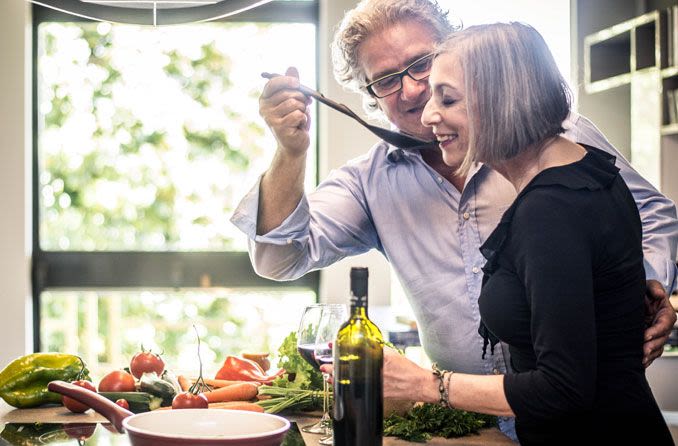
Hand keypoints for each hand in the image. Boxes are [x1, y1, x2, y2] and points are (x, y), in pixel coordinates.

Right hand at [259, 67, 311, 156]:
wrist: (294, 144)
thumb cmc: (294, 121)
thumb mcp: (294, 100)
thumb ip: (292, 85)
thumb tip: (292, 68)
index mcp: (265, 99)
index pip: (272, 84)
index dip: (285, 80)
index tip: (297, 82)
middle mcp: (264, 108)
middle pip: (288, 93)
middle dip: (301, 98)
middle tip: (304, 106)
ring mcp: (271, 118)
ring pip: (295, 104)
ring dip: (303, 110)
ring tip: (299, 119)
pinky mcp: (279, 127)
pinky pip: (298, 115)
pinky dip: (304, 119)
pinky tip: (299, 126)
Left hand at [321, 348, 436, 402]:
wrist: (417, 383)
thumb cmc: (406, 368)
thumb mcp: (390, 353)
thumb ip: (375, 349)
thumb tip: (363, 344)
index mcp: (376, 360)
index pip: (351, 356)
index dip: (337, 353)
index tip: (329, 348)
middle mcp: (372, 374)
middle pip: (347, 372)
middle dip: (332, 368)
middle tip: (323, 366)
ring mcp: (373, 385)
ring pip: (350, 382)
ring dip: (337, 379)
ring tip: (328, 376)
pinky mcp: (375, 393)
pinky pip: (357, 389)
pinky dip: (349, 386)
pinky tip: (342, 385)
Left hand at [642, 280, 676, 367]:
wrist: (639, 297)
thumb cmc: (646, 291)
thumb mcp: (650, 285)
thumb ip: (654, 288)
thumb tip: (660, 295)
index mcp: (666, 314)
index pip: (663, 324)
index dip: (656, 331)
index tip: (646, 336)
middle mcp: (663, 326)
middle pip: (661, 339)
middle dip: (652, 346)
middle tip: (642, 351)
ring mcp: (658, 335)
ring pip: (657, 348)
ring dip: (650, 355)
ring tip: (640, 360)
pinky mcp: (650, 340)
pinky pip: (651, 352)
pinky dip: (646, 358)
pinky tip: (639, 364)